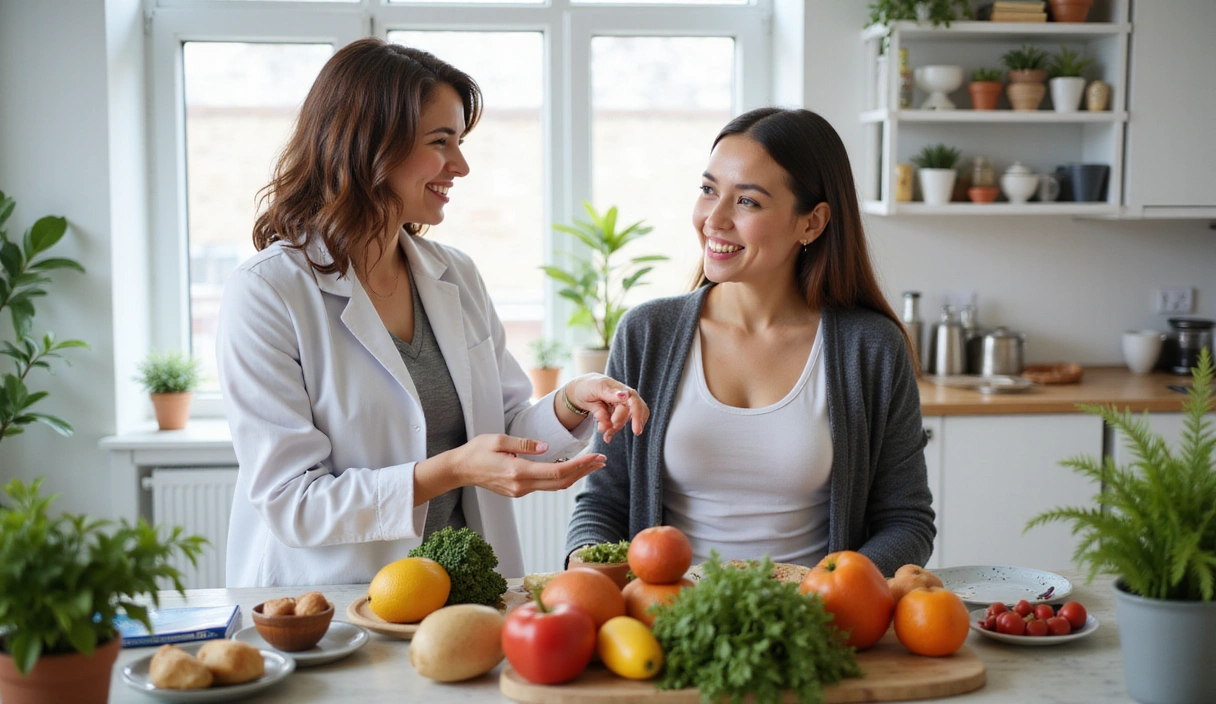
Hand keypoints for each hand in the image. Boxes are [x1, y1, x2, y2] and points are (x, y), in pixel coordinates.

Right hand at [437, 433, 606, 497]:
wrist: (459, 469)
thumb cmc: (477, 451)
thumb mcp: (498, 440)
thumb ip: (523, 444)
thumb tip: (545, 447)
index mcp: (518, 472)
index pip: (557, 471)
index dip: (580, 465)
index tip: (595, 457)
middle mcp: (521, 486)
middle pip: (561, 482)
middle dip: (583, 472)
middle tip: (602, 460)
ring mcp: (520, 491)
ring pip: (554, 486)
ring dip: (575, 475)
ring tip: (592, 463)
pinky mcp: (518, 490)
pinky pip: (544, 485)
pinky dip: (561, 477)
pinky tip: (570, 468)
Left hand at [564, 374, 649, 443]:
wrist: (580, 390)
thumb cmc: (589, 385)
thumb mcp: (596, 387)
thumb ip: (610, 393)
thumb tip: (626, 395)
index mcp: (622, 390)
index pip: (635, 404)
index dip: (637, 417)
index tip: (636, 431)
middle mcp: (625, 400)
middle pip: (628, 417)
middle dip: (618, 424)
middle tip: (603, 428)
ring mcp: (620, 409)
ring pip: (622, 423)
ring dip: (612, 430)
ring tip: (601, 429)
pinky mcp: (615, 416)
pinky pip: (616, 427)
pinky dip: (610, 432)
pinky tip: (606, 437)